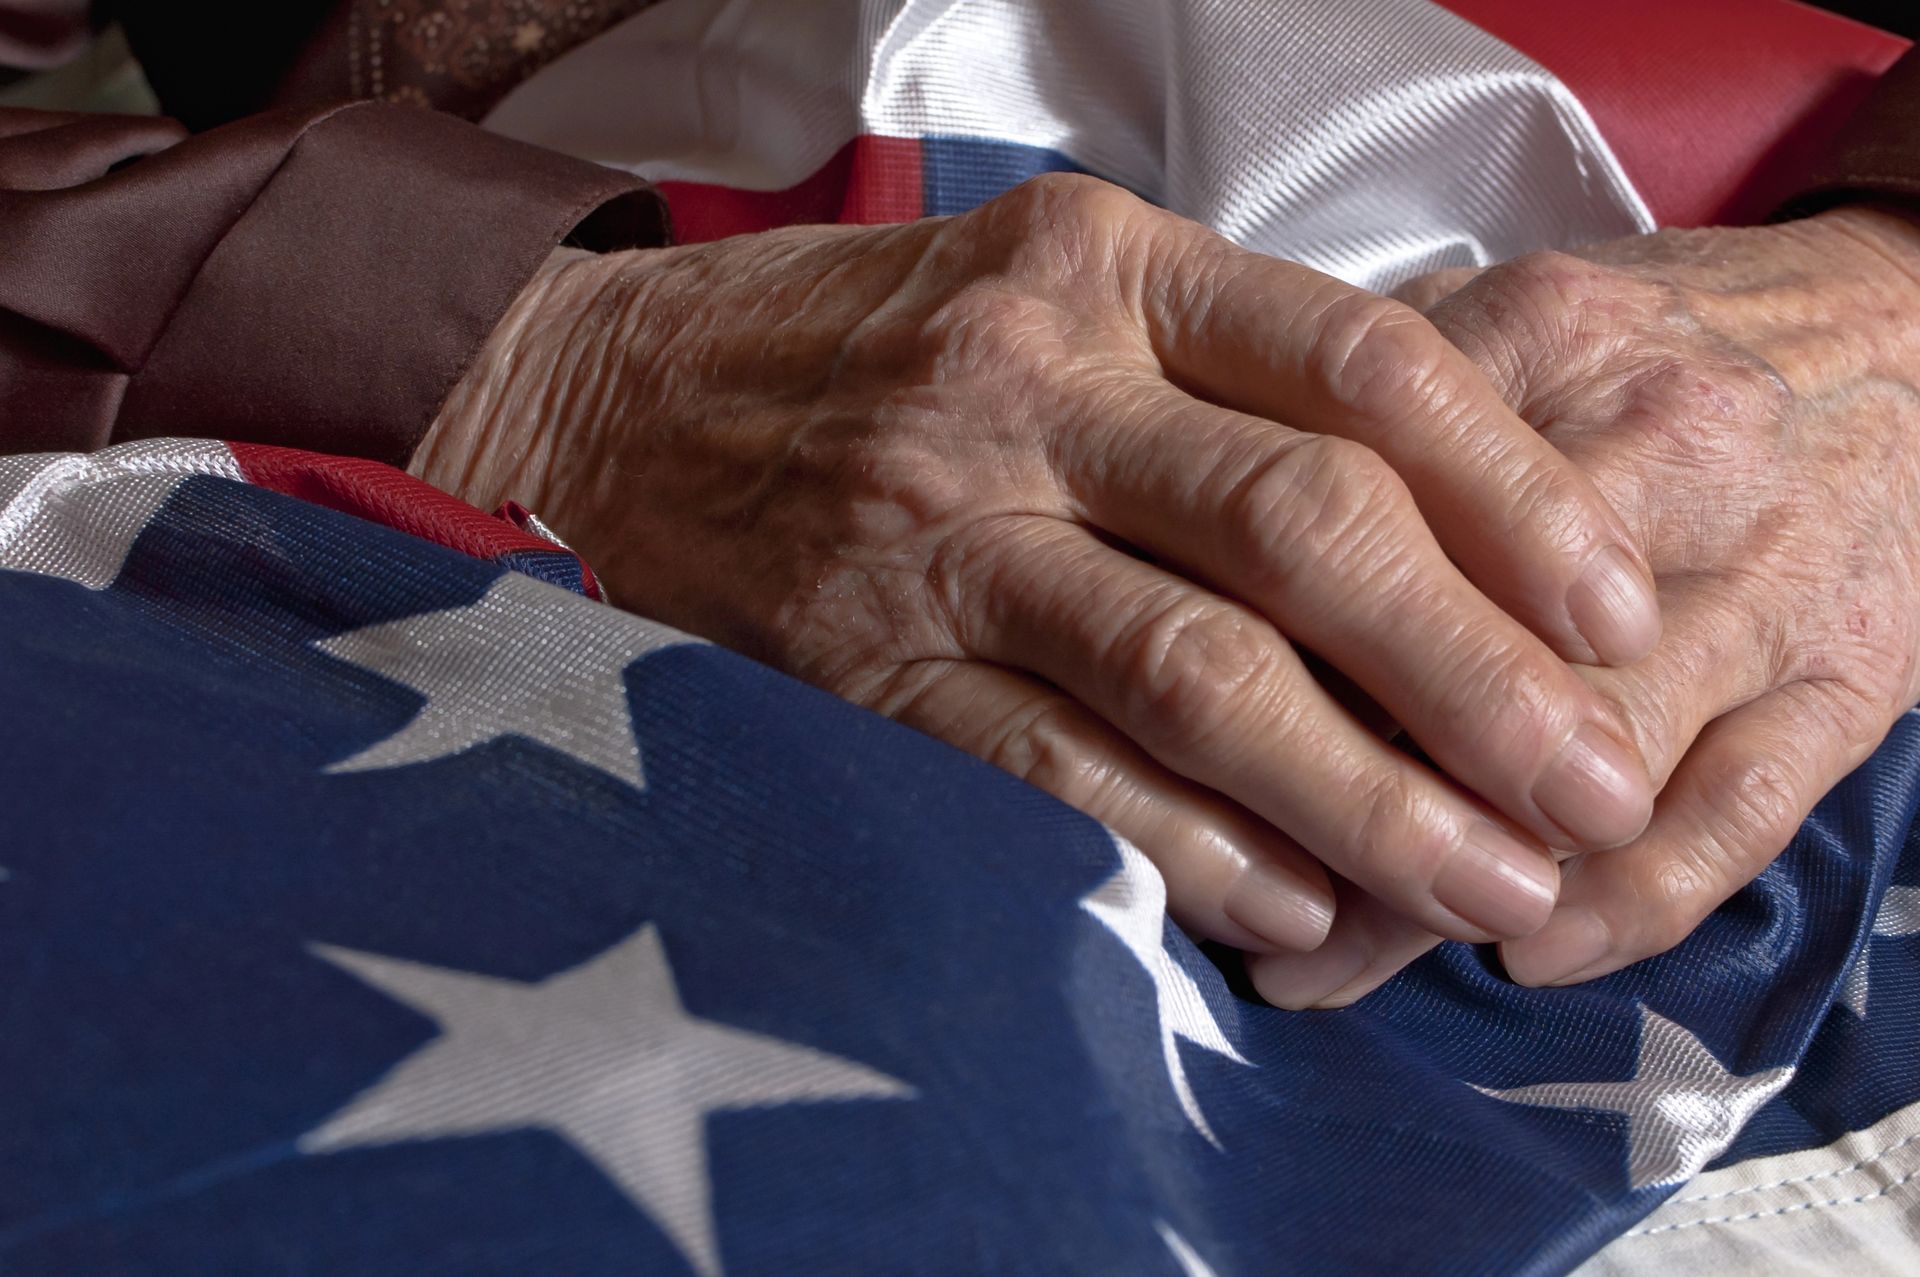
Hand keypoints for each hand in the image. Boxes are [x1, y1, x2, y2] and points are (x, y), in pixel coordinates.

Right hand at [414, 175, 1657, 954]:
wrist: (625, 390)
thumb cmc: (870, 339)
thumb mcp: (1060, 283)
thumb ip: (1232, 370)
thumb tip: (1444, 519)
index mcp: (1107, 268)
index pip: (1363, 365)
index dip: (1515, 498)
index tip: (1615, 612)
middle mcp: (1032, 385)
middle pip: (1303, 530)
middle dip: (1474, 678)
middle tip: (1589, 792)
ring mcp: (941, 526)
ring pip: (1193, 673)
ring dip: (1361, 796)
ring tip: (1482, 886)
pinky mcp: (867, 660)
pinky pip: (1054, 771)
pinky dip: (1188, 851)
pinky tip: (1292, 910)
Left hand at [1250, 207, 1919, 1005]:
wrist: (1911, 337)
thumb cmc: (1662, 347)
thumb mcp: (1512, 316)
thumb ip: (1366, 400)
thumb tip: (1203, 511)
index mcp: (1546, 342)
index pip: (1365, 514)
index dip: (1250, 644)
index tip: (1153, 737)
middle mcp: (1659, 453)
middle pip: (1468, 654)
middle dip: (1333, 794)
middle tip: (1223, 893)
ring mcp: (1765, 579)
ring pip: (1589, 758)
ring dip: (1449, 885)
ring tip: (1332, 964)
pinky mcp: (1850, 677)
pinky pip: (1741, 818)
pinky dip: (1632, 907)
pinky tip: (1524, 954)